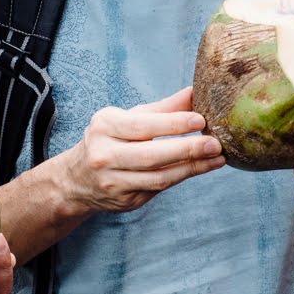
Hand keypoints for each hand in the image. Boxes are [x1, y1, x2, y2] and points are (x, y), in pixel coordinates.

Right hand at [61, 87, 224, 213]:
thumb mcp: (128, 119)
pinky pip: (159, 188)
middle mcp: (104, 155)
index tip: (200, 120)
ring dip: (191, 168)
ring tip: (216, 158)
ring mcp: (113, 182)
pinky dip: (182, 177)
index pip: (142, 126)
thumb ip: (162, 109)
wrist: (77, 179)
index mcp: (104, 127)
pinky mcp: (125, 200)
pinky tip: (201, 168)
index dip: (173, 124)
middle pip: (150, 155)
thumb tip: (194, 93)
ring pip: (158, 177)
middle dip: (186, 149)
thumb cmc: (109, 140)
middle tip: (215, 143)